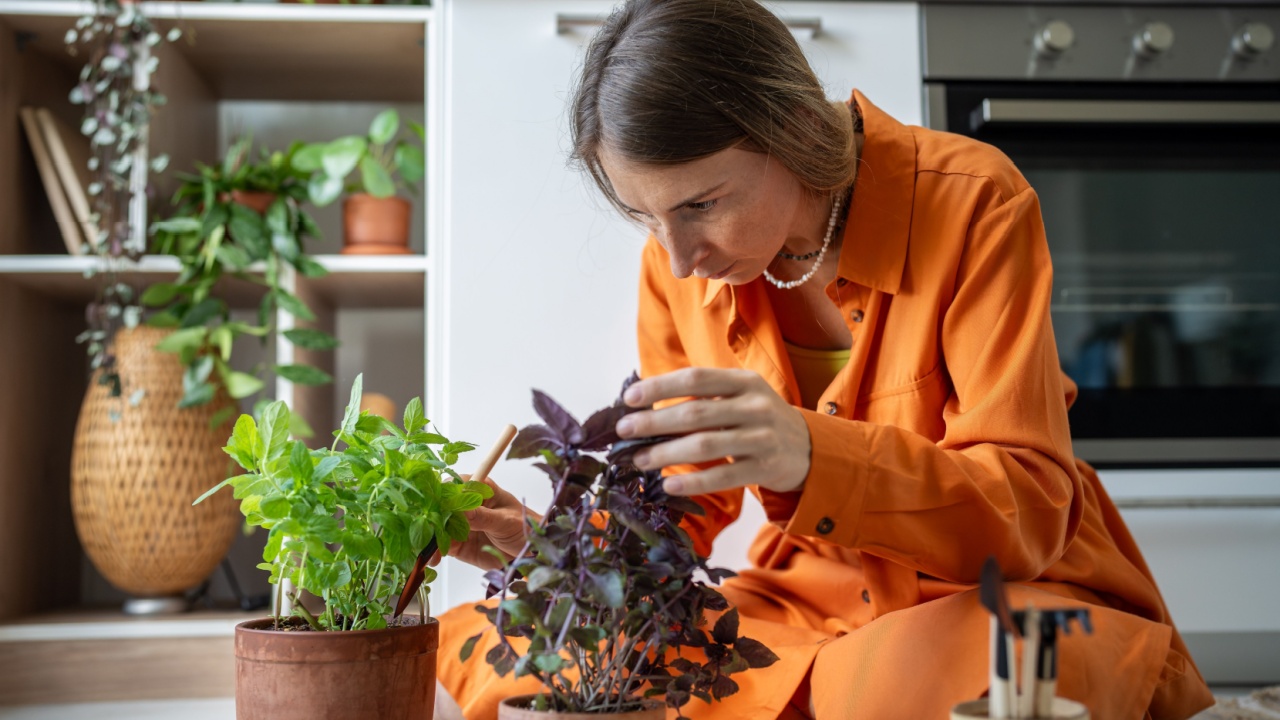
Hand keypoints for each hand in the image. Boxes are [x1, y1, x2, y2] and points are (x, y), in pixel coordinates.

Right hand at [428, 475, 540, 570]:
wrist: (531, 552)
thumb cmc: (524, 527)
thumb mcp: (506, 521)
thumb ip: (484, 517)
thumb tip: (463, 510)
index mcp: (480, 489)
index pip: (455, 485)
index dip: (443, 494)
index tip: (438, 507)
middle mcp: (466, 505)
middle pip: (442, 507)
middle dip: (432, 519)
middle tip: (428, 532)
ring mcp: (461, 524)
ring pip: (439, 528)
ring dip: (431, 538)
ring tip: (429, 551)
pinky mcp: (459, 543)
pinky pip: (442, 545)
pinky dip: (435, 552)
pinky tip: (432, 559)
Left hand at [614, 367, 810, 495]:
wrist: (810, 449)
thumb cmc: (760, 420)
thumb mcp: (742, 397)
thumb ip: (705, 396)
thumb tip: (649, 406)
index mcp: (745, 382)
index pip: (696, 378)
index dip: (660, 387)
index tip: (629, 398)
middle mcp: (755, 406)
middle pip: (696, 413)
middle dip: (655, 422)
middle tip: (625, 430)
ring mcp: (761, 438)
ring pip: (705, 446)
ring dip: (667, 453)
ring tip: (639, 459)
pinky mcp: (764, 468)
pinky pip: (723, 476)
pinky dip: (694, 482)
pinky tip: (669, 485)